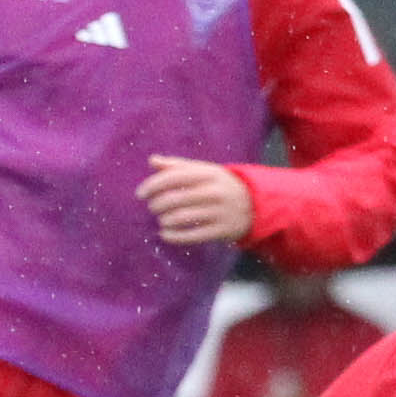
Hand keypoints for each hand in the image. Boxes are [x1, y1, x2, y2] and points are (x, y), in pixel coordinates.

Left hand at [141, 155, 258, 247]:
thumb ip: (177, 166)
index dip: (153, 185)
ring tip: (161, 220)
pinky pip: (192, 236)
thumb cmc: (219, 185)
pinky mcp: (223, 230)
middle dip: (157, 205)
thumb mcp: (204, 171)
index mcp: (209, 173)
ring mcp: (220, 212)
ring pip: (181, 217)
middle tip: (153, 208)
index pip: (174, 177)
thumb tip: (152, 160)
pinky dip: (173, 236)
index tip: (140, 194)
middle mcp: (215, 192)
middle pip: (175, 198)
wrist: (256, 204)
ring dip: (164, 220)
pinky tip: (164, 234)